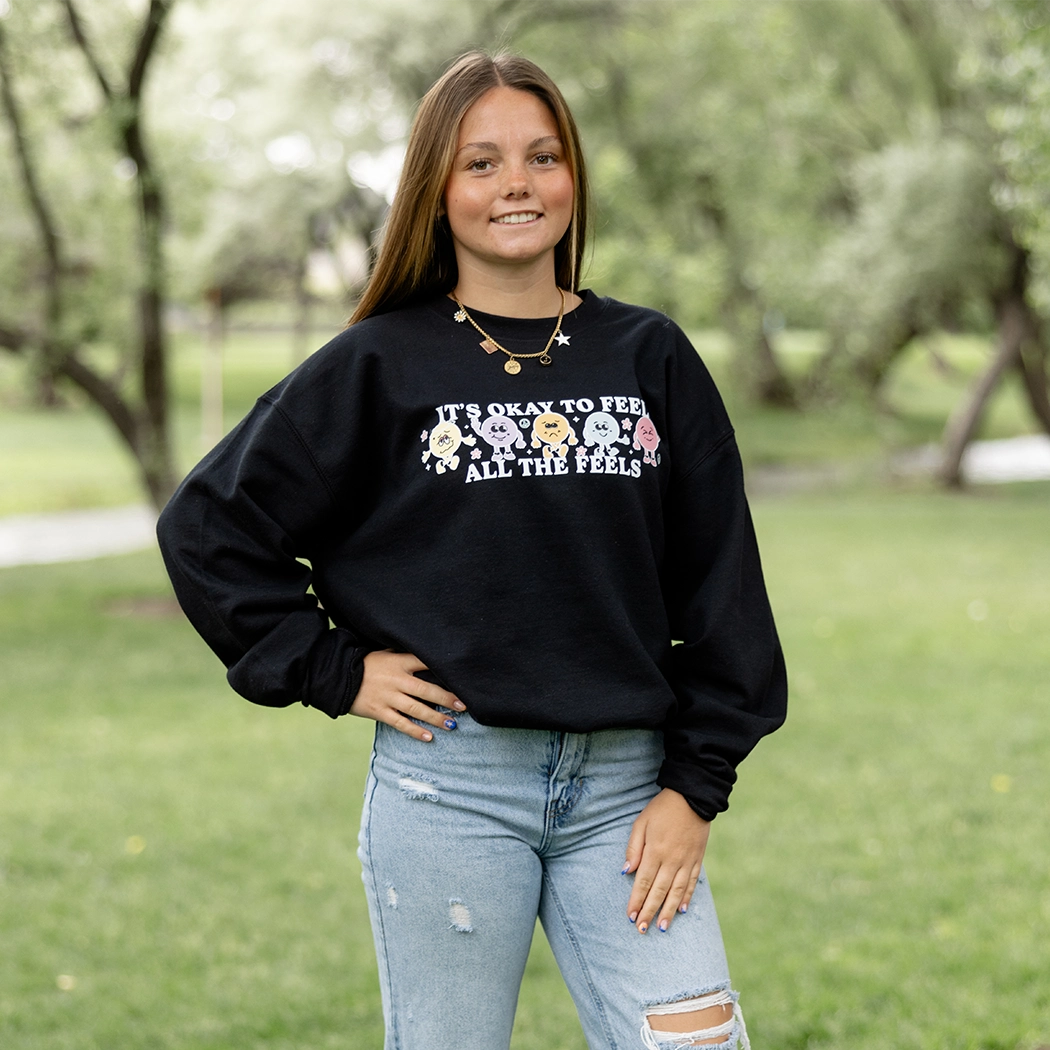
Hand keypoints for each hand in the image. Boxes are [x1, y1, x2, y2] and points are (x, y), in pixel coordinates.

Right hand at [350, 650, 464, 740]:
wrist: (338, 676)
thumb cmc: (366, 664)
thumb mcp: (385, 653)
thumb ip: (403, 656)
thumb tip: (425, 654)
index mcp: (399, 662)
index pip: (426, 663)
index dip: (444, 670)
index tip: (461, 677)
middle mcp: (396, 680)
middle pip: (426, 690)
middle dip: (447, 698)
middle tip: (463, 706)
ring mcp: (388, 697)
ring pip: (417, 709)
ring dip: (436, 718)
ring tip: (452, 725)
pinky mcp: (379, 711)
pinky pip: (400, 723)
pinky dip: (414, 731)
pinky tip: (428, 737)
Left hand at [622, 788, 709, 933]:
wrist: (692, 797)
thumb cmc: (662, 809)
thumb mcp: (641, 822)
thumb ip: (634, 848)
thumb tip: (626, 871)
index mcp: (655, 851)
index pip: (643, 882)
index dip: (636, 901)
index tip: (631, 916)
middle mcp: (672, 860)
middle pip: (659, 891)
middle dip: (650, 912)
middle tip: (642, 930)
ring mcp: (687, 861)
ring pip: (676, 892)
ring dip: (668, 911)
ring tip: (662, 928)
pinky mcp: (697, 859)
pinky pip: (692, 883)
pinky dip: (687, 898)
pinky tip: (681, 910)